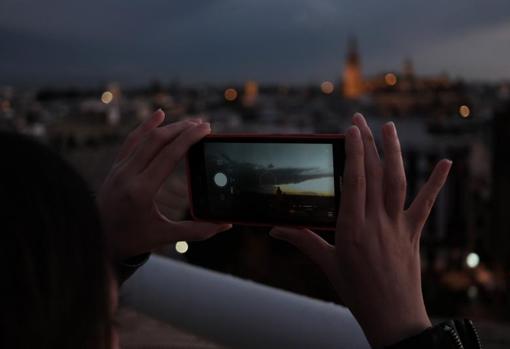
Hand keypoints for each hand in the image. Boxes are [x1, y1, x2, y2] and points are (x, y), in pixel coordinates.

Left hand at [97, 110, 231, 259]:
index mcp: (141, 191)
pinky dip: (145, 126)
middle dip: (182, 128)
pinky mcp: (115, 167)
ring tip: (189, 122)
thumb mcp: (164, 236)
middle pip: (157, 140)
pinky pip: (131, 140)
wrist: (96, 240)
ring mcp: (118, 169)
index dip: (189, 138)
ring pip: (144, 137)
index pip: (169, 155)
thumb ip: (196, 231)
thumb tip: (225, 225)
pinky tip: (159, 115)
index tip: (206, 128)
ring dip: (168, 127)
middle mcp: (127, 175)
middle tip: (204, 124)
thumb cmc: (131, 240)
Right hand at [270, 114, 451, 347]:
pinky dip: (437, 183)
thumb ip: (302, 241)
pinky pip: (426, 204)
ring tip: (389, 127)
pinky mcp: (413, 233)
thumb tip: (274, 230)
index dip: (354, 153)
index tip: (351, 130)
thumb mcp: (327, 264)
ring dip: (394, 152)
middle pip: (373, 174)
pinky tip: (446, 163)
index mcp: (351, 228)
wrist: (392, 316)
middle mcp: (376, 222)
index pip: (354, 182)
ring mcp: (397, 226)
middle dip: (367, 143)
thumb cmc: (356, 291)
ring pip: (397, 182)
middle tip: (360, 119)